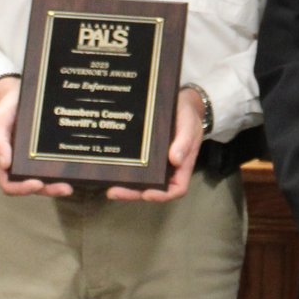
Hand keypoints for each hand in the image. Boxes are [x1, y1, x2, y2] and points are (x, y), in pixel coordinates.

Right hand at [0, 74, 71, 198]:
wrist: (17, 95)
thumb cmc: (4, 111)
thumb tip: (5, 164)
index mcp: (6, 163)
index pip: (10, 184)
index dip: (22, 189)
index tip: (37, 183)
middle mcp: (21, 165)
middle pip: (34, 185)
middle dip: (49, 189)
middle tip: (65, 188)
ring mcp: (36, 158)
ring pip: (48, 178)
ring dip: (59, 183)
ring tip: (72, 183)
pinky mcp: (48, 150)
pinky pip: (56, 162)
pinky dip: (65, 167)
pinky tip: (76, 165)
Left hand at [107, 87, 205, 203]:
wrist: (180, 103)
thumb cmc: (188, 116)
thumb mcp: (189, 125)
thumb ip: (185, 141)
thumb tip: (176, 160)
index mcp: (182, 166)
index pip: (176, 188)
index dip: (162, 195)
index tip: (148, 194)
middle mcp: (166, 169)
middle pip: (152, 189)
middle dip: (134, 194)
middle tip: (115, 192)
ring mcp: (153, 163)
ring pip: (140, 181)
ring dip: (125, 186)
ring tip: (109, 186)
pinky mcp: (142, 154)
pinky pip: (133, 166)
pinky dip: (122, 170)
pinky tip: (109, 168)